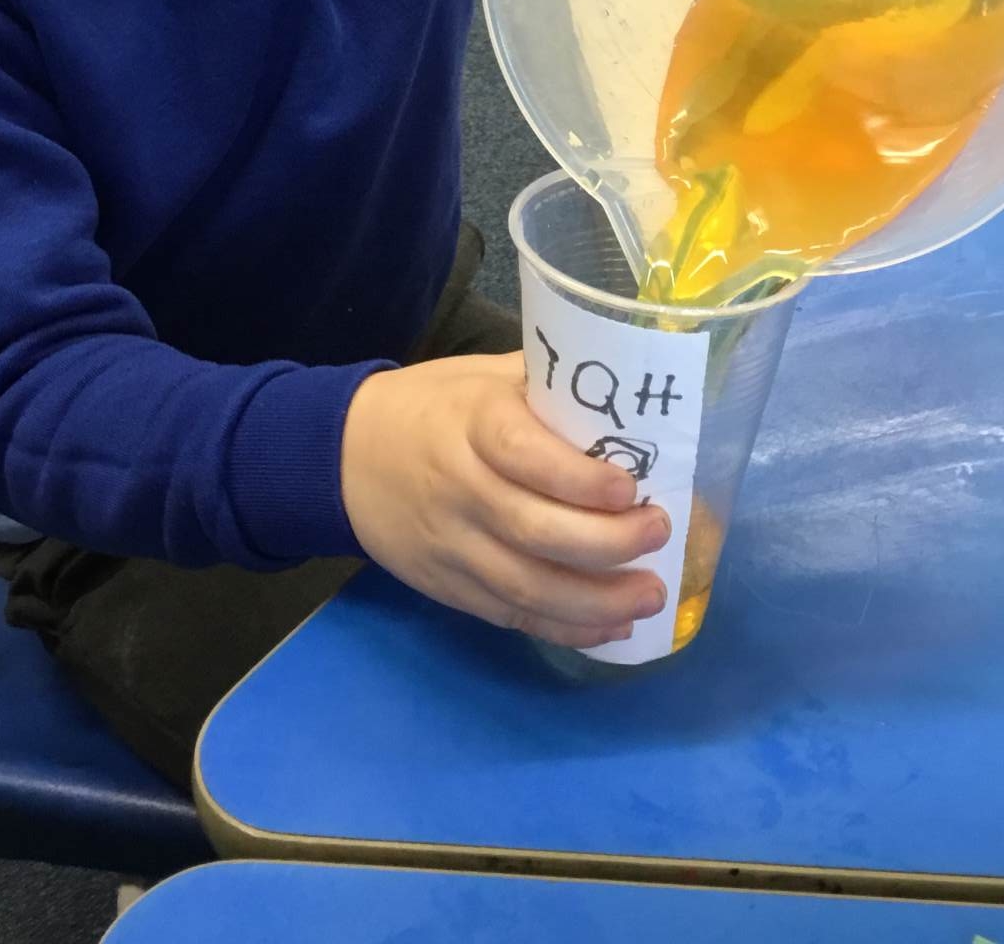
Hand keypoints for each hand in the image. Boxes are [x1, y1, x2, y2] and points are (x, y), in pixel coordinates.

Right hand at [341, 353, 670, 648]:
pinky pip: (510, 614)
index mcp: (470, 424)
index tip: (629, 488)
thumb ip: (548, 385)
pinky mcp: (448, 587)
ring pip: (527, 586)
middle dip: (607, 543)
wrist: (344, 457)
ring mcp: (451, 547)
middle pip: (534, 530)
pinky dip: (564, 627)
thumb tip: (631, 394)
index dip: (578, 478)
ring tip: (650, 597)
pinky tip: (610, 626)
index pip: (523, 454)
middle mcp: (459, 489)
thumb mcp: (483, 377)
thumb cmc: (431, 407)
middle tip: (659, 534)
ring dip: (597, 601)